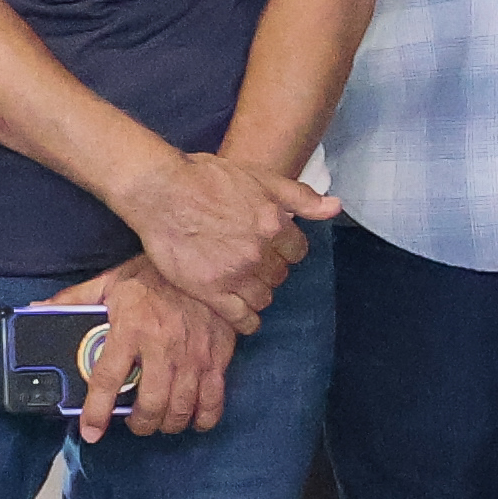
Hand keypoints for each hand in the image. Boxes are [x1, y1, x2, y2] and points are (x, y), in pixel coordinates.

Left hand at [59, 267, 244, 443]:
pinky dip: (204, 417)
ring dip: (167, 423)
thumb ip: (75, 299)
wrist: (206, 259)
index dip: (97, 413)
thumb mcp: (110, 282)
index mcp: (129, 330)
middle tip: (135, 422)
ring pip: (180, 408)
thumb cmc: (154, 274)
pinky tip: (194, 419)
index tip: (91, 432)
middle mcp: (162, 347)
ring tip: (160, 420)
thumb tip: (38, 308)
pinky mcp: (217, 357)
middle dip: (140, 424)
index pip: (107, 381)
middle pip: (150, 405)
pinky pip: (213, 399)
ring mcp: (193, 355)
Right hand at [120, 148, 320, 322]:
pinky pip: (240, 318)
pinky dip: (247, 321)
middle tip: (253, 264)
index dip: (285, 250)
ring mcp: (234, 274)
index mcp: (274, 224)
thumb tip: (336, 207)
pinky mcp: (209, 290)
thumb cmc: (207, 177)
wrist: (160, 190)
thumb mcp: (261, 177)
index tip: (273, 248)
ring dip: (259, 293)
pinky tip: (245, 318)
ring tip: (245, 285)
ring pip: (264, 297)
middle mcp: (258, 252)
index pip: (297, 252)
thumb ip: (300, 196)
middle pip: (280, 275)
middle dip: (270, 270)